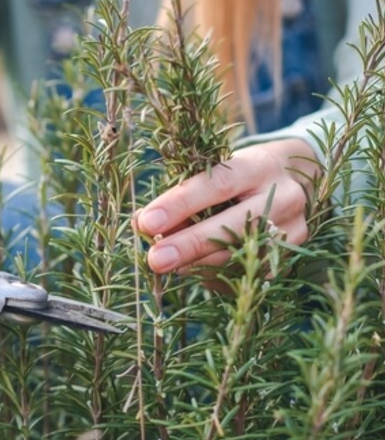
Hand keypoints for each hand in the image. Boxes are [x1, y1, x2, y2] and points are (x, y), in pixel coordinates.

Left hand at [136, 139, 317, 274]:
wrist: (297, 178)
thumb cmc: (241, 174)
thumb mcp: (216, 171)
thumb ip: (181, 194)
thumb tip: (142, 224)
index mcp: (260, 165)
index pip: (218, 184)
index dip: (180, 205)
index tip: (147, 223)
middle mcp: (284, 196)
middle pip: (234, 226)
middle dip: (189, 245)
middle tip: (155, 260)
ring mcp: (294, 228)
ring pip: (241, 255)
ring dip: (198, 264)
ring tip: (167, 264)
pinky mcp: (293, 254)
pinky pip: (249, 273)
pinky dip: (216, 274)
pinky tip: (195, 269)